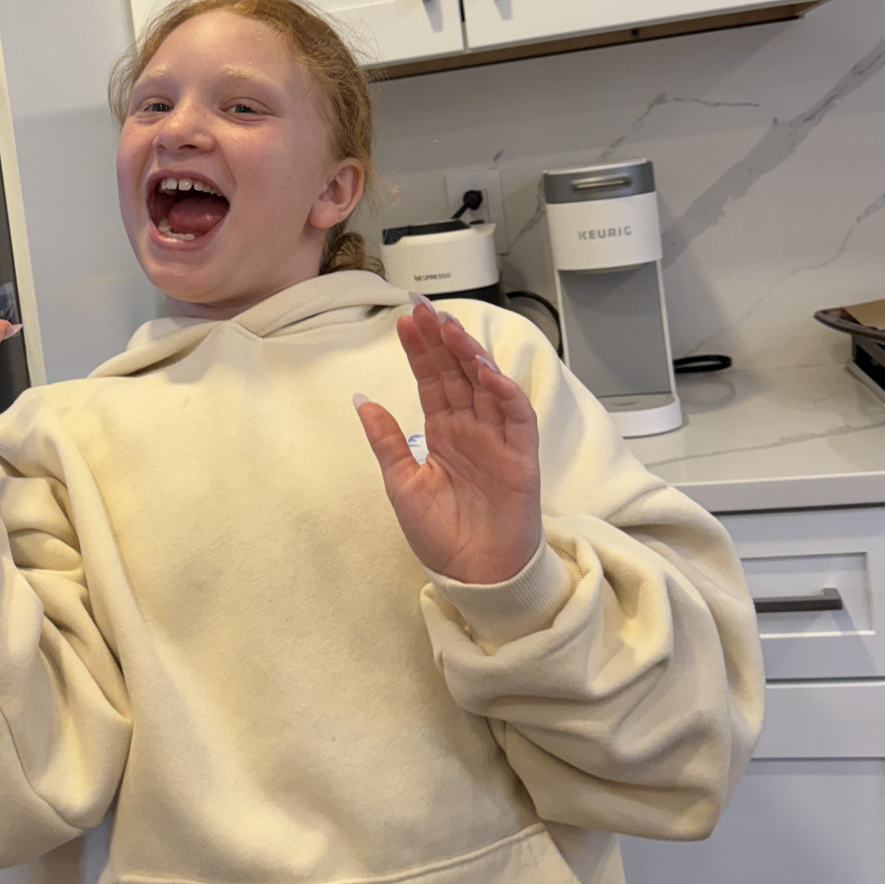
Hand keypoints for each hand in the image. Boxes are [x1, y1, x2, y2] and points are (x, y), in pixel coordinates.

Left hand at [355, 298, 541, 585]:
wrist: (473, 575)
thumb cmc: (442, 535)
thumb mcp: (401, 484)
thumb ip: (387, 441)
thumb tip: (363, 401)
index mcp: (444, 431)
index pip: (432, 379)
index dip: (420, 349)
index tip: (404, 319)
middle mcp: (472, 428)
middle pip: (457, 373)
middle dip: (441, 339)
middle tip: (424, 308)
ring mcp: (498, 439)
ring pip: (487, 385)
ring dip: (471, 355)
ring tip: (450, 329)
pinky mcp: (521, 458)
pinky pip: (517, 418)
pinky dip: (505, 393)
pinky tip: (488, 372)